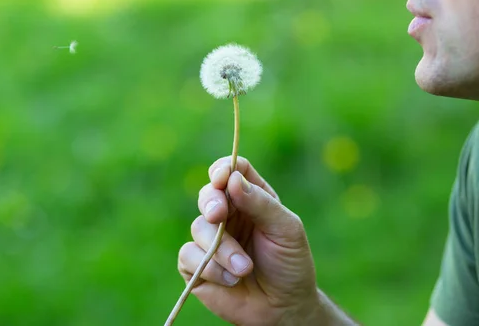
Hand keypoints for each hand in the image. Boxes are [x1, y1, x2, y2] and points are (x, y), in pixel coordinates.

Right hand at [177, 156, 326, 325]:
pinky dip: (210, 268)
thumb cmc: (289, 264)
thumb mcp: (285, 230)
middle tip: (218, 216)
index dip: (223, 169)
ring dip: (222, 250)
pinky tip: (231, 280)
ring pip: (198, 227)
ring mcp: (210, 239)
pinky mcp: (196, 265)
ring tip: (244, 269)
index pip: (232, 171)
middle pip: (208, 194)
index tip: (222, 178)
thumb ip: (261, 203)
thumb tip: (233, 179)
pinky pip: (188, 255)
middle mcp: (228, 214)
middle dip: (211, 203)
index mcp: (250, 198)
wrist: (283, 309)